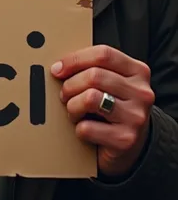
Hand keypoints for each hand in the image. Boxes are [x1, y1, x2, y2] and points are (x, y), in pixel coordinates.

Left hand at [51, 45, 154, 177]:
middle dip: (70, 85)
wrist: (132, 145)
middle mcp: (141, 92)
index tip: (58, 69)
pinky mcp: (125, 139)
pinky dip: (78, 128)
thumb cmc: (114, 107)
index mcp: (138, 71)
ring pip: (90, 99)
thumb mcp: (112, 82)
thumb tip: (59, 67)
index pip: (103, 54)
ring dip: (72, 106)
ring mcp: (135, 117)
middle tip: (64, 95)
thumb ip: (94, 68)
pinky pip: (87, 127)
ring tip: (74, 111)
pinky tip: (84, 129)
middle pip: (94, 76)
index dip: (75, 59)